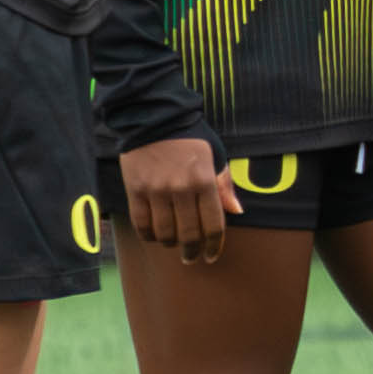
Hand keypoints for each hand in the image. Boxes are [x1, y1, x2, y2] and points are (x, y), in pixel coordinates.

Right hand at [120, 135, 240, 265]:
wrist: (152, 116)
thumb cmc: (189, 136)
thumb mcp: (215, 154)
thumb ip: (224, 184)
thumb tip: (236, 211)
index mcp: (205, 180)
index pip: (213, 225)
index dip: (214, 246)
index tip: (211, 256)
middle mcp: (182, 188)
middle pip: (189, 235)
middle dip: (192, 252)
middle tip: (191, 257)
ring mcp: (157, 190)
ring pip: (165, 233)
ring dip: (170, 244)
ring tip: (173, 243)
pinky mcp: (136, 189)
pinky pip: (142, 224)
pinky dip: (149, 235)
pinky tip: (154, 236)